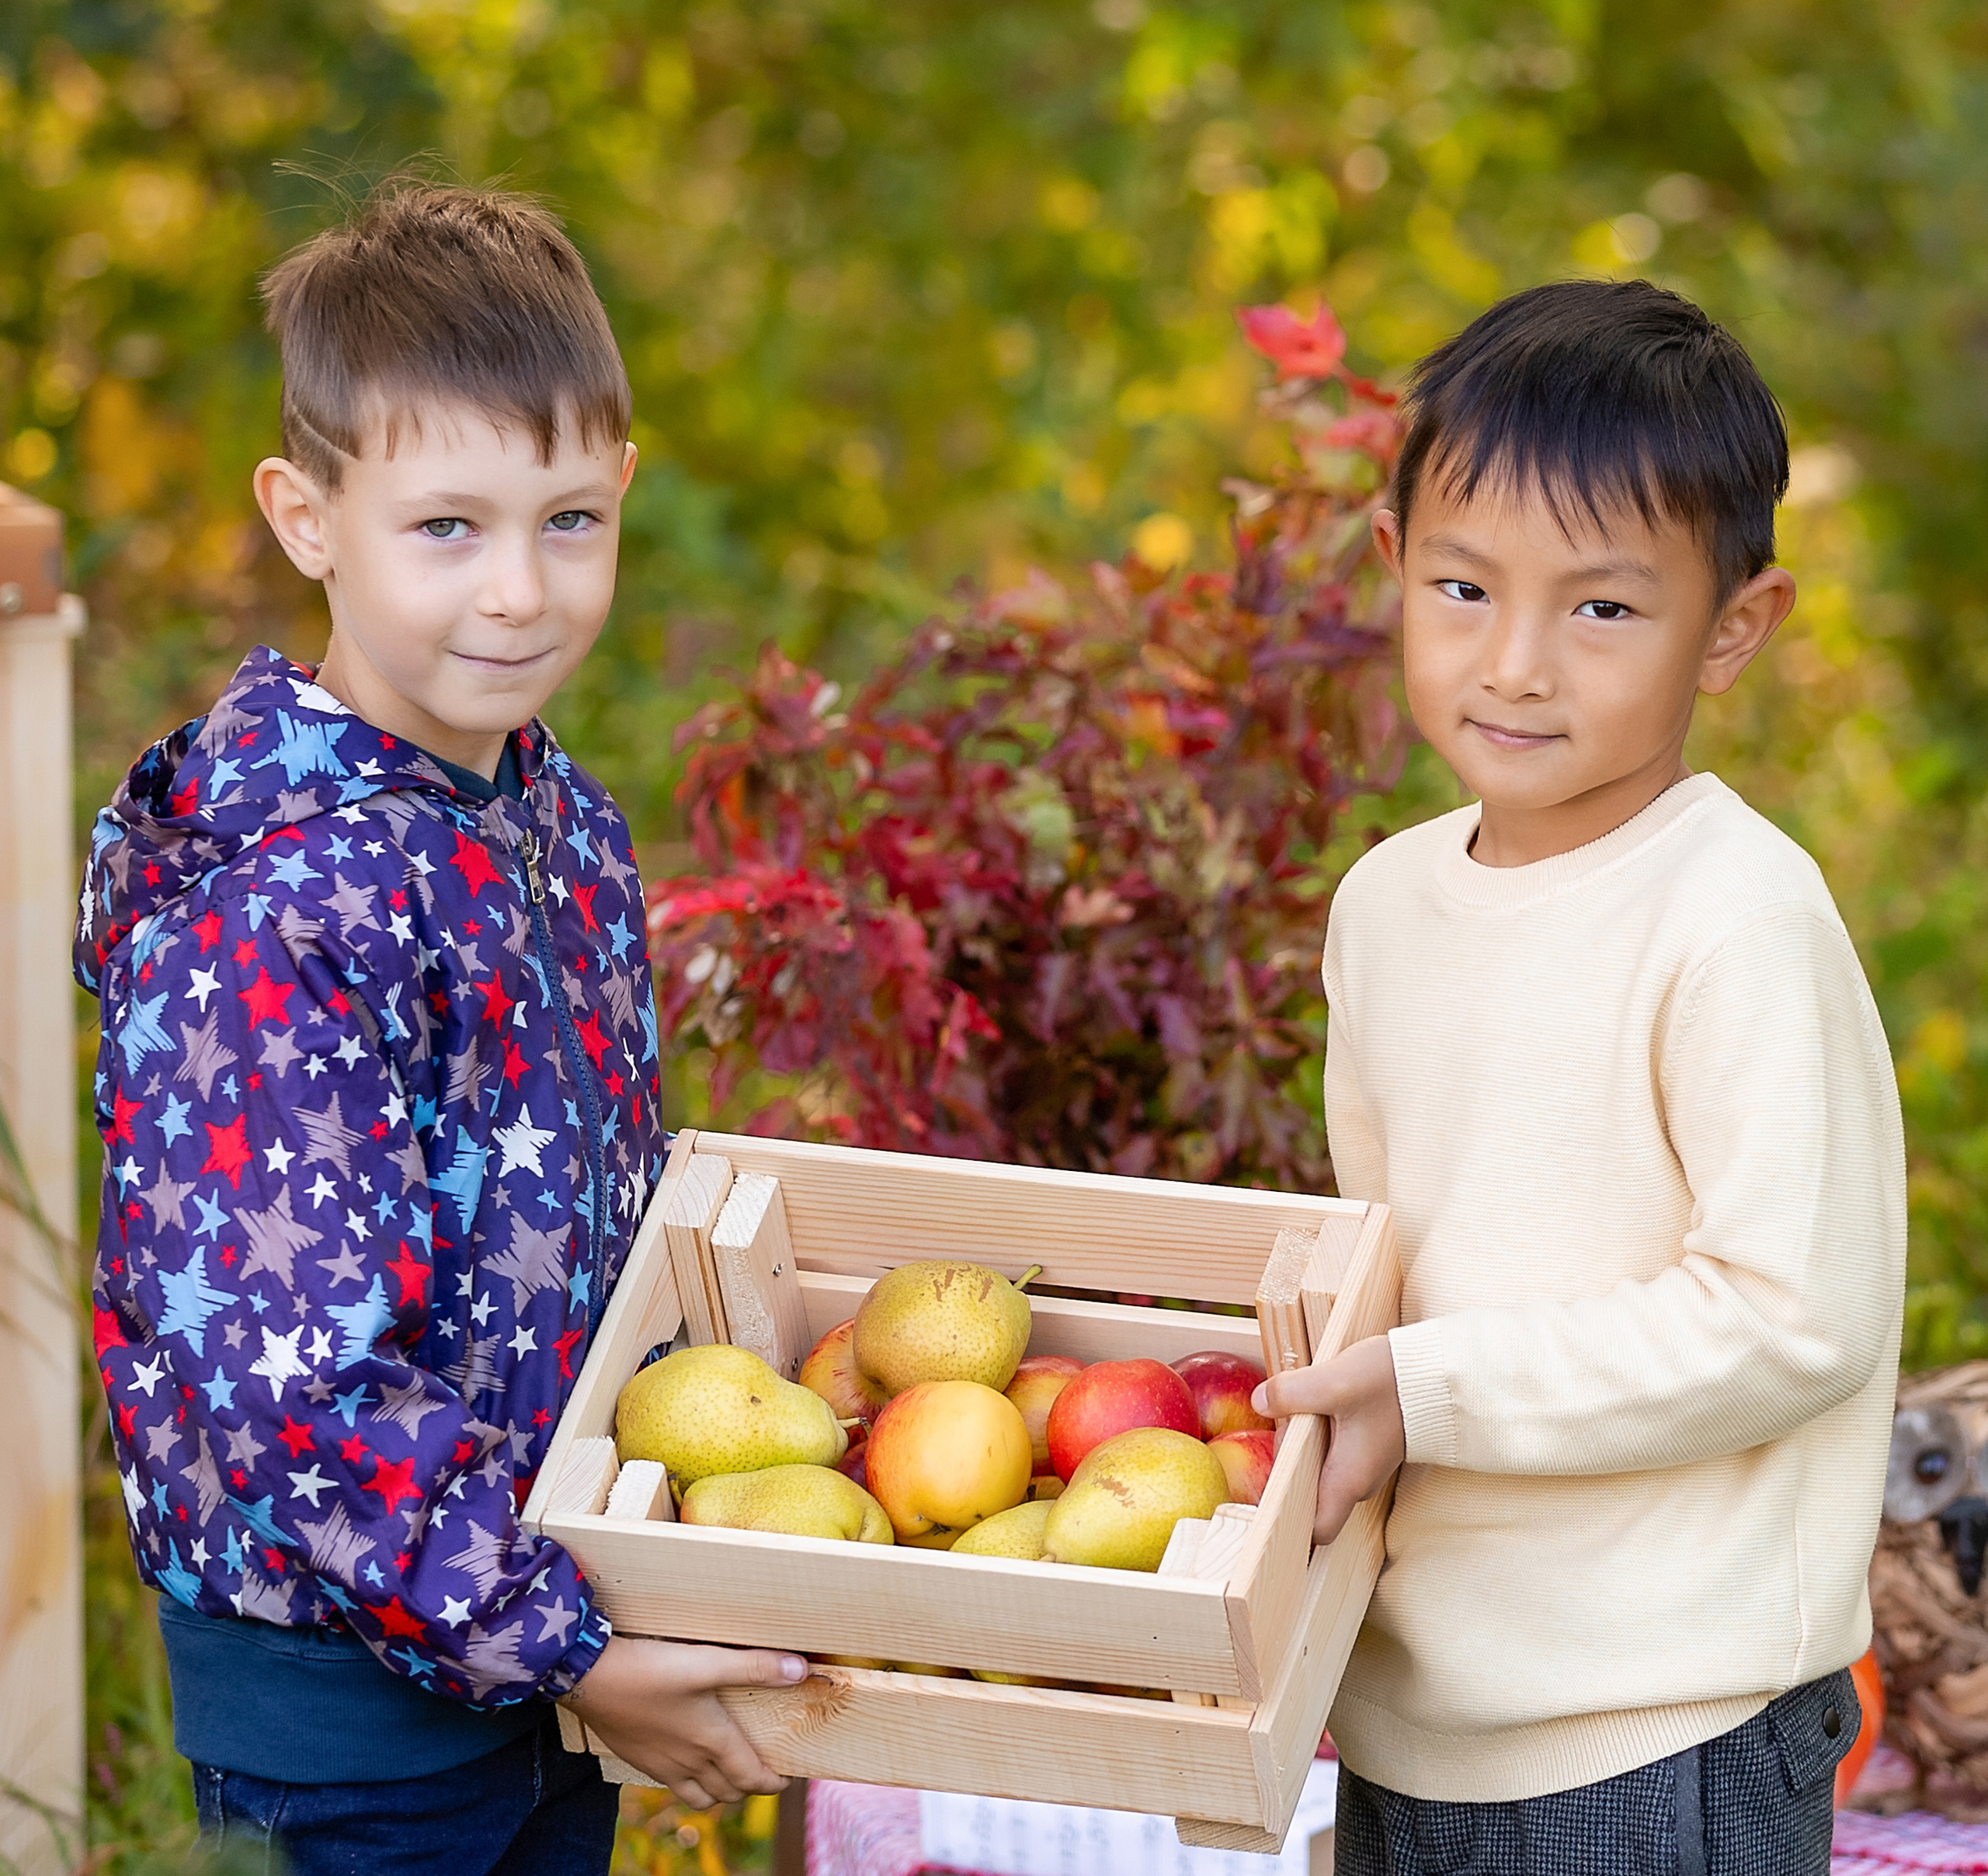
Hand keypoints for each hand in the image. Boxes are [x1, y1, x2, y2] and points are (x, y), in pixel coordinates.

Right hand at [559, 1635, 807, 1808]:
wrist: (591, 1677)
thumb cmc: (652, 1668)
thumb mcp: (709, 1661)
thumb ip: (756, 1666)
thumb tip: (802, 1670)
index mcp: (712, 1741)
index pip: (751, 1777)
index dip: (772, 1783)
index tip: (786, 1779)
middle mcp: (688, 1762)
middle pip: (727, 1793)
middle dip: (749, 1787)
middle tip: (763, 1772)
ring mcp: (661, 1765)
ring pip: (698, 1797)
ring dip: (719, 1792)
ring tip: (729, 1772)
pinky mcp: (639, 1759)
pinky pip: (672, 1786)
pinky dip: (689, 1784)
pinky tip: (687, 1761)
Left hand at [1253, 1333, 1405, 1545]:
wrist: (1440, 1371)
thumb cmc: (1393, 1383)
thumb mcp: (1335, 1382)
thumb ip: (1292, 1393)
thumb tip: (1260, 1401)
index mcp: (1348, 1481)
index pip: (1315, 1530)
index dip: (1287, 1521)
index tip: (1262, 1500)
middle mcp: (1356, 1480)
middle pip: (1306, 1489)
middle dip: (1285, 1458)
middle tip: (1283, 1418)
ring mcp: (1362, 1463)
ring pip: (1315, 1464)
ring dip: (1299, 1438)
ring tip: (1299, 1401)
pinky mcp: (1365, 1444)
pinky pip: (1329, 1447)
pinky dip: (1314, 1428)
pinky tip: (1313, 1398)